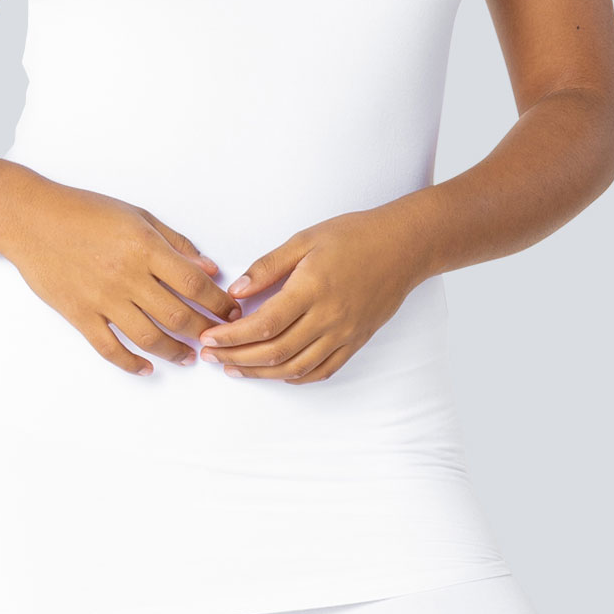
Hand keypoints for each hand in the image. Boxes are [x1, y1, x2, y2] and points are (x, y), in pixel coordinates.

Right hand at [0, 181, 236, 374]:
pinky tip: (146, 368)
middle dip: (205, 331)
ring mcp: (102, 298)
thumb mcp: (137, 216)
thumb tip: (209, 269)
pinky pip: (109, 348)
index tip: (231, 313)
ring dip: (175, 352)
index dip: (219, 303)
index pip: (194, 284)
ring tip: (189, 357)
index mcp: (144, 248)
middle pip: (178, 316)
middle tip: (217, 338)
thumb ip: (175, 243)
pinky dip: (130, 363)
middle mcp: (126, 276)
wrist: (31, 219)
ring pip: (149, 337)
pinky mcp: (79, 314)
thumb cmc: (84, 211)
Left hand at [198, 205, 426, 383]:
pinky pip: (322, 370)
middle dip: (237, 357)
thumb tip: (236, 291)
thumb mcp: (305, 239)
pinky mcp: (356, 341)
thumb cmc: (355, 236)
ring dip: (260, 372)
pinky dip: (295, 377)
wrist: (404, 246)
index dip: (231, 336)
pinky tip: (276, 373)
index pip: (263, 324)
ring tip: (234, 368)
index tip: (209, 337)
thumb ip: (268, 266)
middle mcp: (328, 318)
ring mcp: (344, 334)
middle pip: (274, 351)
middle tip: (212, 356)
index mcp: (312, 289)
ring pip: (295, 367)